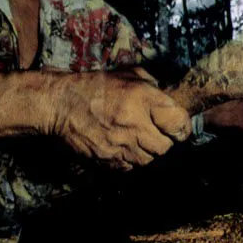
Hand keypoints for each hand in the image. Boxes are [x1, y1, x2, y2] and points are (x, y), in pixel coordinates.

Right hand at [47, 70, 190, 169]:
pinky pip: (130, 168)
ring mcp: (120, 145)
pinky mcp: (108, 160)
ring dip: (148, 153)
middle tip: (156, 133)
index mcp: (143, 98)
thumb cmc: (95, 87)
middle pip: (166, 147)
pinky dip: (131, 161)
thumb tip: (170, 97)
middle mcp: (134, 124)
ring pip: (149, 161)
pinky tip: (124, 147)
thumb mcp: (128, 74)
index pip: (179, 123)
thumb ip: (153, 84)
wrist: (60, 104)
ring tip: (138, 139)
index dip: (182, 127)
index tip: (178, 126)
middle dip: (165, 141)